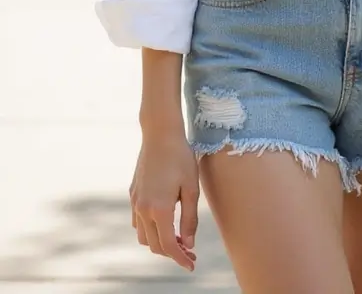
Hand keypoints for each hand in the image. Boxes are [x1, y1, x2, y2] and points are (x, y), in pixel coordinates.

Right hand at [129, 133, 199, 271]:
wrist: (160, 134)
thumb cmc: (180, 157)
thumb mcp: (191, 188)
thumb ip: (189, 219)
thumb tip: (188, 244)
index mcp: (159, 209)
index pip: (169, 246)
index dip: (181, 258)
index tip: (192, 264)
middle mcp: (143, 209)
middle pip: (154, 245)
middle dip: (172, 253)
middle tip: (190, 251)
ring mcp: (135, 202)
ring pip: (143, 236)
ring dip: (158, 242)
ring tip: (177, 238)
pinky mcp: (133, 194)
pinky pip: (137, 222)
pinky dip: (149, 229)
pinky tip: (163, 222)